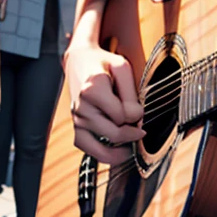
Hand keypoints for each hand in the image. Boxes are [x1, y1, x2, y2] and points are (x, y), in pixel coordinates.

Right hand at [65, 43, 143, 164]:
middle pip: (113, 133)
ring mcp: (77, 119)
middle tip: (141, 129)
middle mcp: (81, 106)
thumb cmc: (103, 64)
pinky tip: (119, 152)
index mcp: (92, 89)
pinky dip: (105, 156)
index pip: (121, 115)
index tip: (140, 109)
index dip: (136, 115)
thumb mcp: (122, 68)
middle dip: (131, 133)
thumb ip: (131, 94)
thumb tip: (136, 119)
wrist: (79, 61)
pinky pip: (88, 150)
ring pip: (101, 146)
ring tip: (133, 143)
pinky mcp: (75, 127)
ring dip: (120, 148)